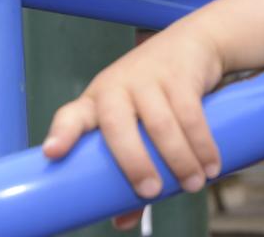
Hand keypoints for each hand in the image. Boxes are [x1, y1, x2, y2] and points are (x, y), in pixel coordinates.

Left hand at [42, 23, 224, 200]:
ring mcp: (147, 77)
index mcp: (96, 102)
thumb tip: (121, 222)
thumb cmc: (153, 94)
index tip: (53, 153)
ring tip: (194, 184)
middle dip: (134, 162)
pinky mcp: (179, 75)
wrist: (191, 44)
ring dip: (179, 159)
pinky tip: (211, 164)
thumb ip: (128, 172)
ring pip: (161, 125)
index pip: (71, 116)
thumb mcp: (135, 125)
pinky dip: (202, 143)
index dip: (62, 134)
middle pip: (117, 127)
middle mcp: (116, 87)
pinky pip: (190, 113)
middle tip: (152, 191)